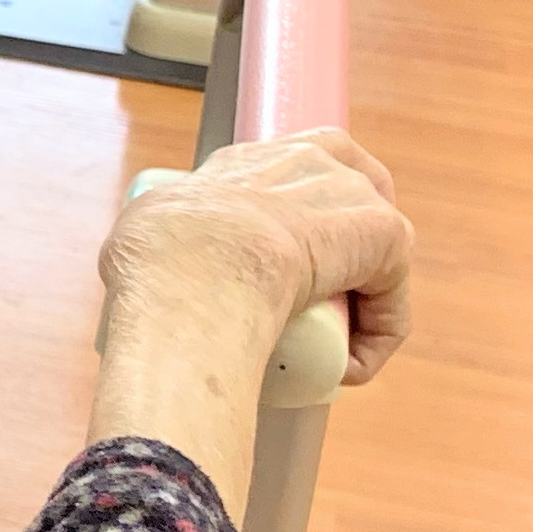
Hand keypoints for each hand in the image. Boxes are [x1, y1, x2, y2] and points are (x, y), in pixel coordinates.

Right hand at [102, 129, 415, 387]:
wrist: (197, 266)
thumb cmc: (157, 257)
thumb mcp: (142, 236)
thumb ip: (153, 243)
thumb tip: (150, 275)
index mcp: (246, 160)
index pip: (289, 176)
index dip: (288, 227)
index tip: (270, 276)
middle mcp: (305, 159)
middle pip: (345, 204)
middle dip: (340, 260)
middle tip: (308, 315)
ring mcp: (350, 192)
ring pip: (372, 261)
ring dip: (356, 310)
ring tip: (320, 355)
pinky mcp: (388, 234)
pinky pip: (390, 302)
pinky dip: (372, 343)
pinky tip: (342, 372)